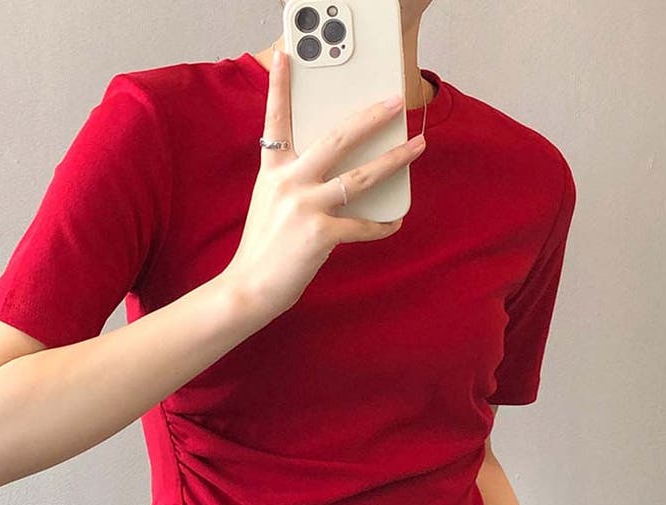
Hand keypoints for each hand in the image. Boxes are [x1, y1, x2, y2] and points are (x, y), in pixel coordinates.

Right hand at [224, 47, 425, 321]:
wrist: (248, 288)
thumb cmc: (263, 249)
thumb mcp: (270, 204)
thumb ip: (295, 182)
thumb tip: (337, 173)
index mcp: (273, 171)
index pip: (276, 120)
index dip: (280, 86)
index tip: (287, 55)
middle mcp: (288, 182)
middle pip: (337, 138)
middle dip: (372, 117)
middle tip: (396, 102)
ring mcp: (305, 206)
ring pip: (360, 176)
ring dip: (394, 160)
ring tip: (417, 146)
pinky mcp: (320, 234)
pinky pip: (362, 226)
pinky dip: (382, 226)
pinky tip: (394, 223)